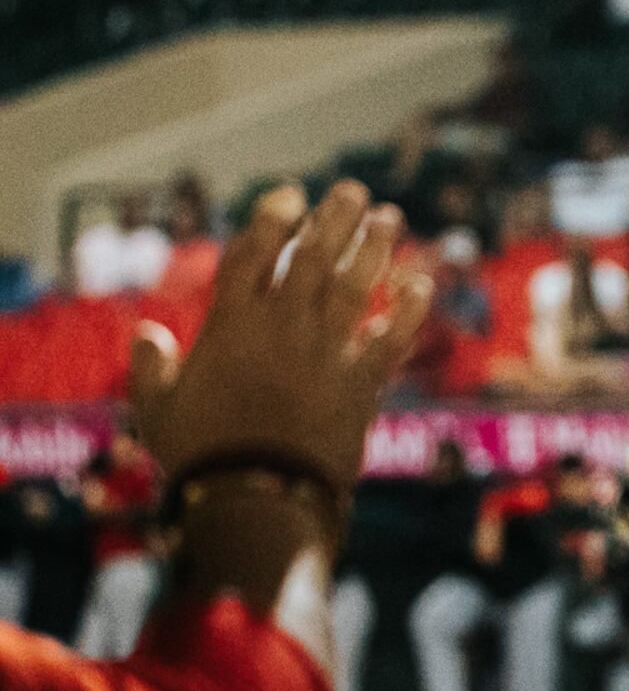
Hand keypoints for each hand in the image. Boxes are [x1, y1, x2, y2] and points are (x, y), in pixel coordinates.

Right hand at [127, 181, 432, 494]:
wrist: (259, 497)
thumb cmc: (201, 455)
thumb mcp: (158, 409)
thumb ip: (152, 367)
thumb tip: (145, 334)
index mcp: (231, 325)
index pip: (251, 255)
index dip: (269, 220)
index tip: (288, 195)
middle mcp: (283, 326)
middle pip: (312, 256)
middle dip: (333, 219)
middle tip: (352, 193)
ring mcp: (327, 350)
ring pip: (355, 284)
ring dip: (374, 247)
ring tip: (389, 219)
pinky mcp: (363, 380)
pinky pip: (392, 335)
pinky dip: (408, 309)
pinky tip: (421, 284)